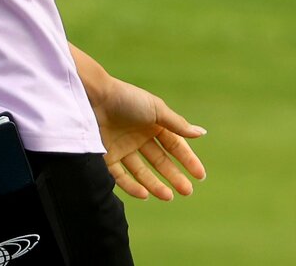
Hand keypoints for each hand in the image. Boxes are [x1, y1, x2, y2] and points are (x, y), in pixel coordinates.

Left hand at [89, 75, 207, 200]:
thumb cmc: (127, 99)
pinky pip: (121, 176)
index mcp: (153, 124)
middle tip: (187, 192)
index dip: (187, 160)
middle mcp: (139, 138)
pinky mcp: (107, 157)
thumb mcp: (157, 110)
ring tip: (168, 196)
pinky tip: (145, 194)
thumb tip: (201, 133)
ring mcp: (123, 149)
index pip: (175, 146)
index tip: (200, 175)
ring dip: (156, 185)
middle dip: (174, 176)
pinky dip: (132, 186)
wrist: (93, 98)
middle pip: (160, 161)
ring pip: (142, 172)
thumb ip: (178, 125)